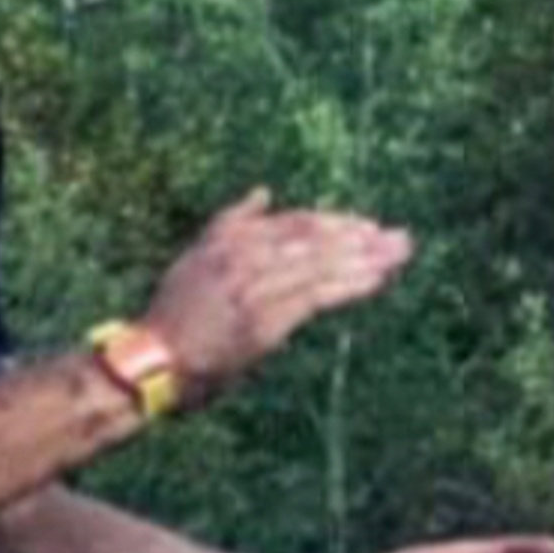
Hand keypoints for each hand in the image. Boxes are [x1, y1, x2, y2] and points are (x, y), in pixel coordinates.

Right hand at [141, 189, 413, 406]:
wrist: (152, 361)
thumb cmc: (174, 313)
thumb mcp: (196, 255)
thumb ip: (231, 221)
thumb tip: (263, 191)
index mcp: (230, 239)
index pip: (295, 223)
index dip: (335, 222)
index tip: (368, 225)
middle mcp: (244, 257)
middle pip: (316, 239)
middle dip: (361, 237)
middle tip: (401, 239)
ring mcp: (255, 288)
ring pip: (320, 265)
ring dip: (365, 259)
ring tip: (399, 256)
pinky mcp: (265, 320)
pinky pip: (316, 296)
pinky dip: (349, 285)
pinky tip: (376, 280)